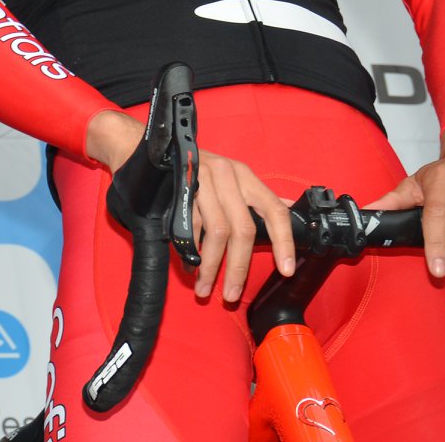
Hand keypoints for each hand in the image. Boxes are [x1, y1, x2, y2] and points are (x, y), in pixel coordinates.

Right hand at [86, 109, 294, 300]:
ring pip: (216, 231)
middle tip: (232, 294)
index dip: (283, 242)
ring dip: (211, 265)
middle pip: (242, 229)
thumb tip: (293, 210)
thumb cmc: (197, 170)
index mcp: (245, 175)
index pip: (274, 210)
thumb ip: (259, 199)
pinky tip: (189, 265)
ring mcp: (201, 180)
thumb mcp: (233, 179)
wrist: (151, 150)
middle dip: (238, 267)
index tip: (287, 270)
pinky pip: (190, 227)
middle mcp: (226, 175)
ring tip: (205, 287)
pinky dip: (191, 251)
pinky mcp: (179, 188)